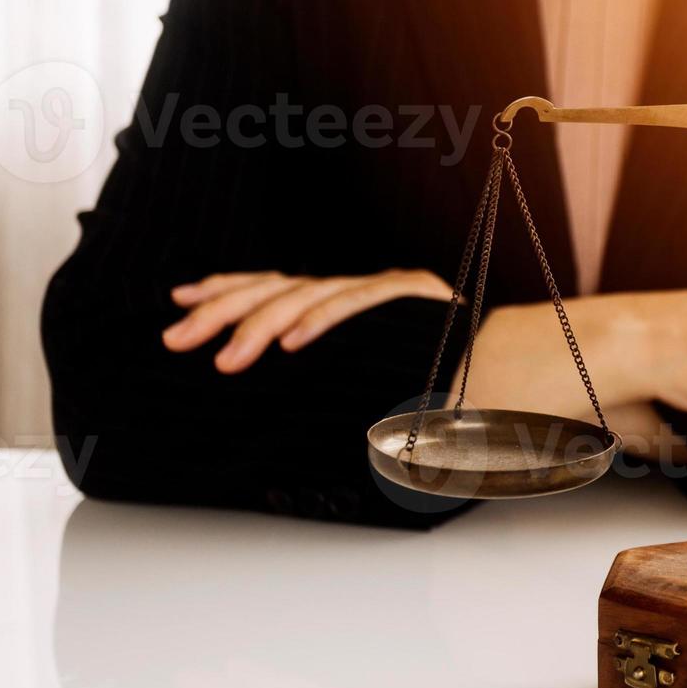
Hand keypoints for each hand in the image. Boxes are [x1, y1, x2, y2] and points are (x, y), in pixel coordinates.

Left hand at [163, 269, 453, 373]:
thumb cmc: (437, 388)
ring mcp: (386, 288)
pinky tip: (292, 343)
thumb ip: (321, 378)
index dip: (225, 289)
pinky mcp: (415, 294)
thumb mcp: (360, 381)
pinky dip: (323, 321)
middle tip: (177, 338)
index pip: (274, 285)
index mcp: (342, 301)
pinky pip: (359, 303)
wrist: (509, 368)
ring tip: (227, 359)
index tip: (179, 300)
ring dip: (262, 328)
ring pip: (309, 295)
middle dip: (220, 312)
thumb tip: (257, 402)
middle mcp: (358, 286)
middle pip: (276, 288)